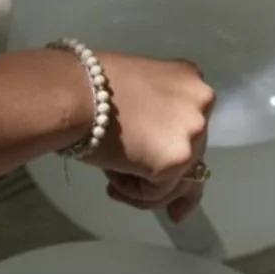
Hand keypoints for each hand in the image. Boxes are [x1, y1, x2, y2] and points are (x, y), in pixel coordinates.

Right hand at [86, 52, 215, 222]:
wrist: (73, 95)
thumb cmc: (89, 87)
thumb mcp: (135, 90)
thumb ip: (155, 113)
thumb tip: (155, 151)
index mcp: (190, 80)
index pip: (192, 126)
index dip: (170, 149)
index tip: (152, 166)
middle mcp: (202, 103)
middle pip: (191, 156)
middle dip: (159, 175)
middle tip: (122, 180)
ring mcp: (194, 132)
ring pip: (177, 181)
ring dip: (143, 186)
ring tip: (112, 181)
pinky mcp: (178, 159)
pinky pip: (158, 192)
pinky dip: (133, 193)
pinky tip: (111, 180)